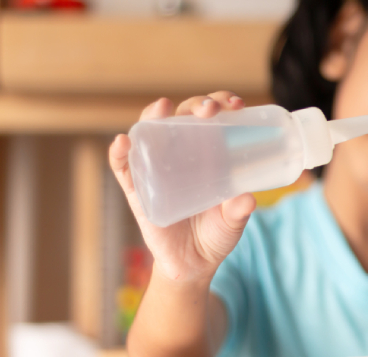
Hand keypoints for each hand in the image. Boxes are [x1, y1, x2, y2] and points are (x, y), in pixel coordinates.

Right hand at [109, 91, 255, 283]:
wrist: (192, 265)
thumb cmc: (216, 235)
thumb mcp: (232, 223)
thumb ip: (239, 211)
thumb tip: (248, 198)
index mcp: (210, 153)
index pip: (214, 117)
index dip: (222, 102)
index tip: (236, 105)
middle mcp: (182, 154)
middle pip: (184, 116)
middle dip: (196, 104)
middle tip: (210, 109)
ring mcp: (156, 168)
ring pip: (151, 131)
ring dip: (154, 114)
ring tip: (163, 108)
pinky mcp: (136, 189)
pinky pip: (123, 166)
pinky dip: (120, 152)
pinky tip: (123, 142)